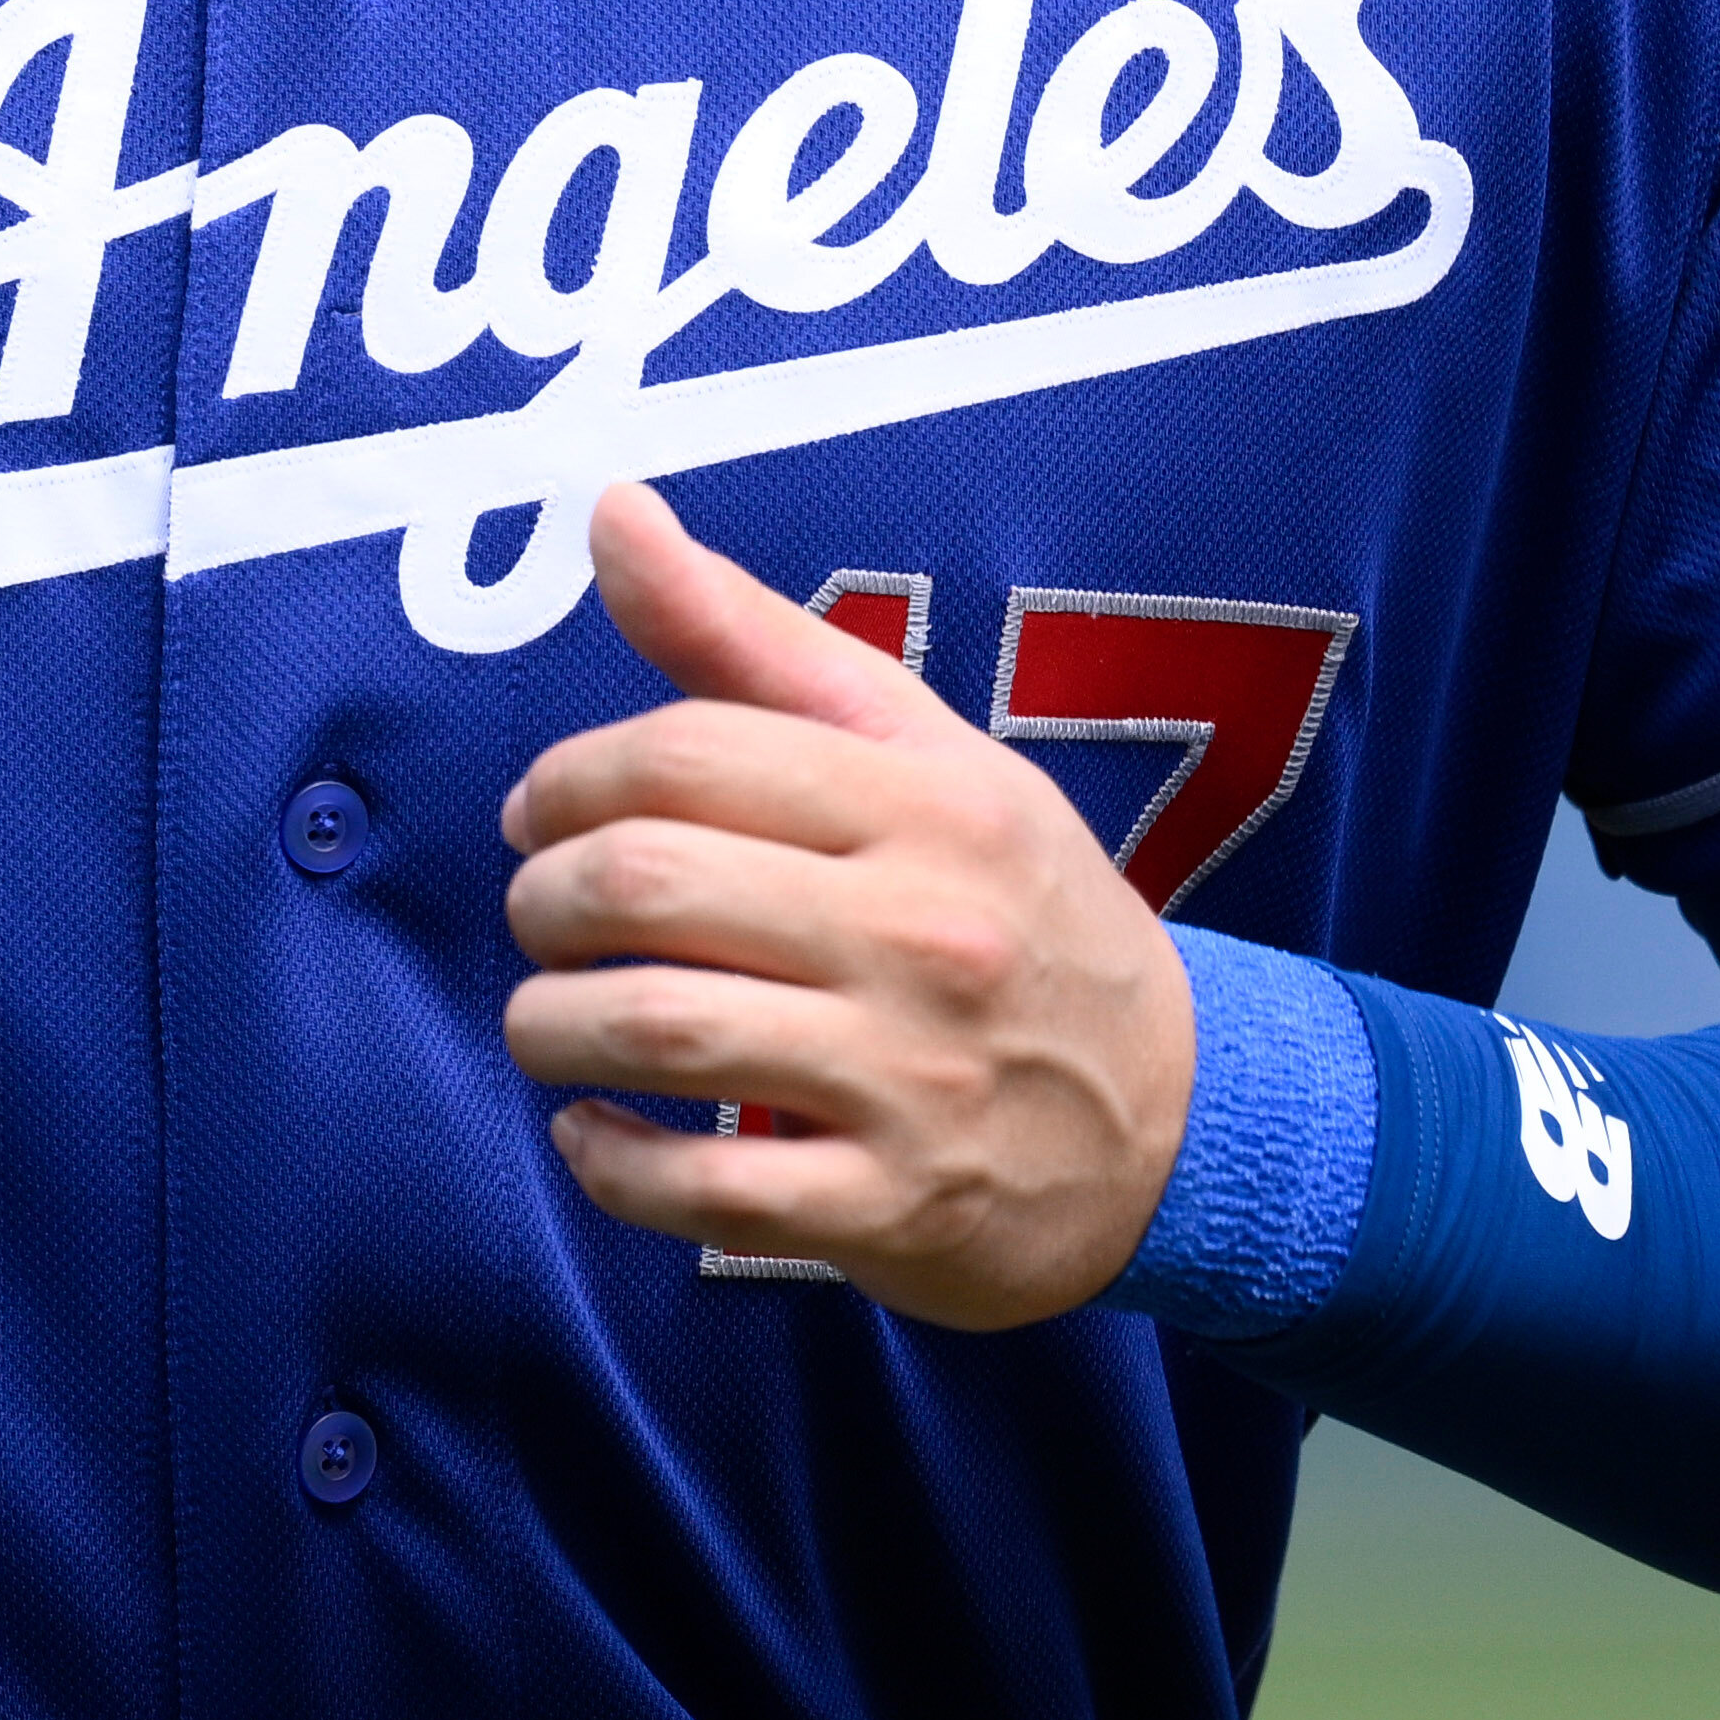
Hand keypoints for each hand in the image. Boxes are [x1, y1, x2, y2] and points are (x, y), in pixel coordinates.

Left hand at [498, 482, 1194, 1331]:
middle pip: (643, 886)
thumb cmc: (1012, 912)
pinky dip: (607, 1163)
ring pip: (654, 1032)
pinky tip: (594, 1130)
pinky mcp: (893, 1206)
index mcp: (926, 804)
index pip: (681, 756)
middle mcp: (923, 933)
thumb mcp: (922, 754)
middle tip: (540, 917)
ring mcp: (912, 1079)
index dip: (565, 782)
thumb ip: (752, 639)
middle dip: (541, 901)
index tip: (542, 816)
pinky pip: (700, 1189)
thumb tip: (611, 512)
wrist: (1179, 1117)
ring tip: (549, 1020)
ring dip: (549, 1027)